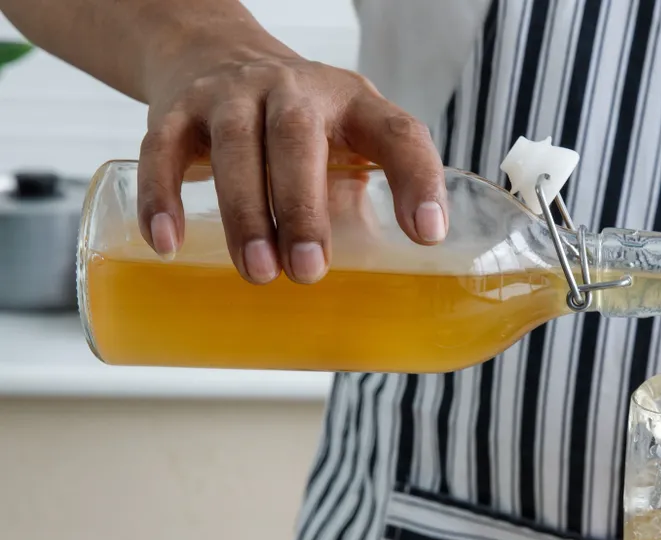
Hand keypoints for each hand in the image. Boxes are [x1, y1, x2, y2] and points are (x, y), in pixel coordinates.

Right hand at [138, 42, 446, 283]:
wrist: (218, 54)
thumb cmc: (300, 123)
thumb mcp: (346, 142)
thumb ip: (361, 201)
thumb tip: (378, 292)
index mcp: (352, 103)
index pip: (398, 133)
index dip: (418, 180)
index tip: (426, 235)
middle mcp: (294, 88)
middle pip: (297, 138)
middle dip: (304, 209)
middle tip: (309, 271)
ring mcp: (231, 93)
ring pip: (236, 144)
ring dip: (246, 212)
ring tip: (258, 272)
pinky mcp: (177, 108)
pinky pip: (162, 149)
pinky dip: (164, 197)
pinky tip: (167, 243)